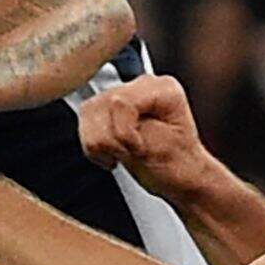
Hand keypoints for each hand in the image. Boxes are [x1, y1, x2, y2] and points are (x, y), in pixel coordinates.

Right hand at [78, 74, 221, 200]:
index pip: (119, 102)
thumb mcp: (158, 147)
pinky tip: (114, 151)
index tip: (137, 148)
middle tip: (133, 152)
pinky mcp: (108, 109)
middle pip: (100, 106)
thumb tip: (110, 107)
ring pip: (88, 113)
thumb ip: (130, 125)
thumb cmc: (179, 166)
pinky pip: (84, 122)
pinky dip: (94, 145)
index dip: (123, 133)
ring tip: (124, 152)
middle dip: (112, 140)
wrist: (180, 178)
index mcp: (162, 89)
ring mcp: (124, 95)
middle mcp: (143, 86)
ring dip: (101, 144)